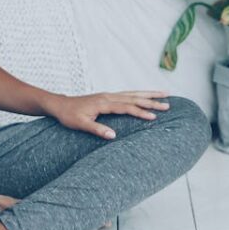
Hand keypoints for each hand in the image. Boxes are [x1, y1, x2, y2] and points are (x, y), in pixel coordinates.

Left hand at [48, 91, 170, 139]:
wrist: (60, 105)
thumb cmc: (69, 115)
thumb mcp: (81, 124)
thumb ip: (97, 130)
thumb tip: (113, 136)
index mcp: (104, 103)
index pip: (127, 107)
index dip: (141, 112)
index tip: (154, 117)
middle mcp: (109, 96)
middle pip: (134, 97)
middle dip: (152, 100)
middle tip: (168, 104)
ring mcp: (109, 95)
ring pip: (133, 93)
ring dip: (149, 94)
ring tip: (165, 94)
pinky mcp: (108, 96)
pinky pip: (128, 94)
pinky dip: (140, 93)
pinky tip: (146, 95)